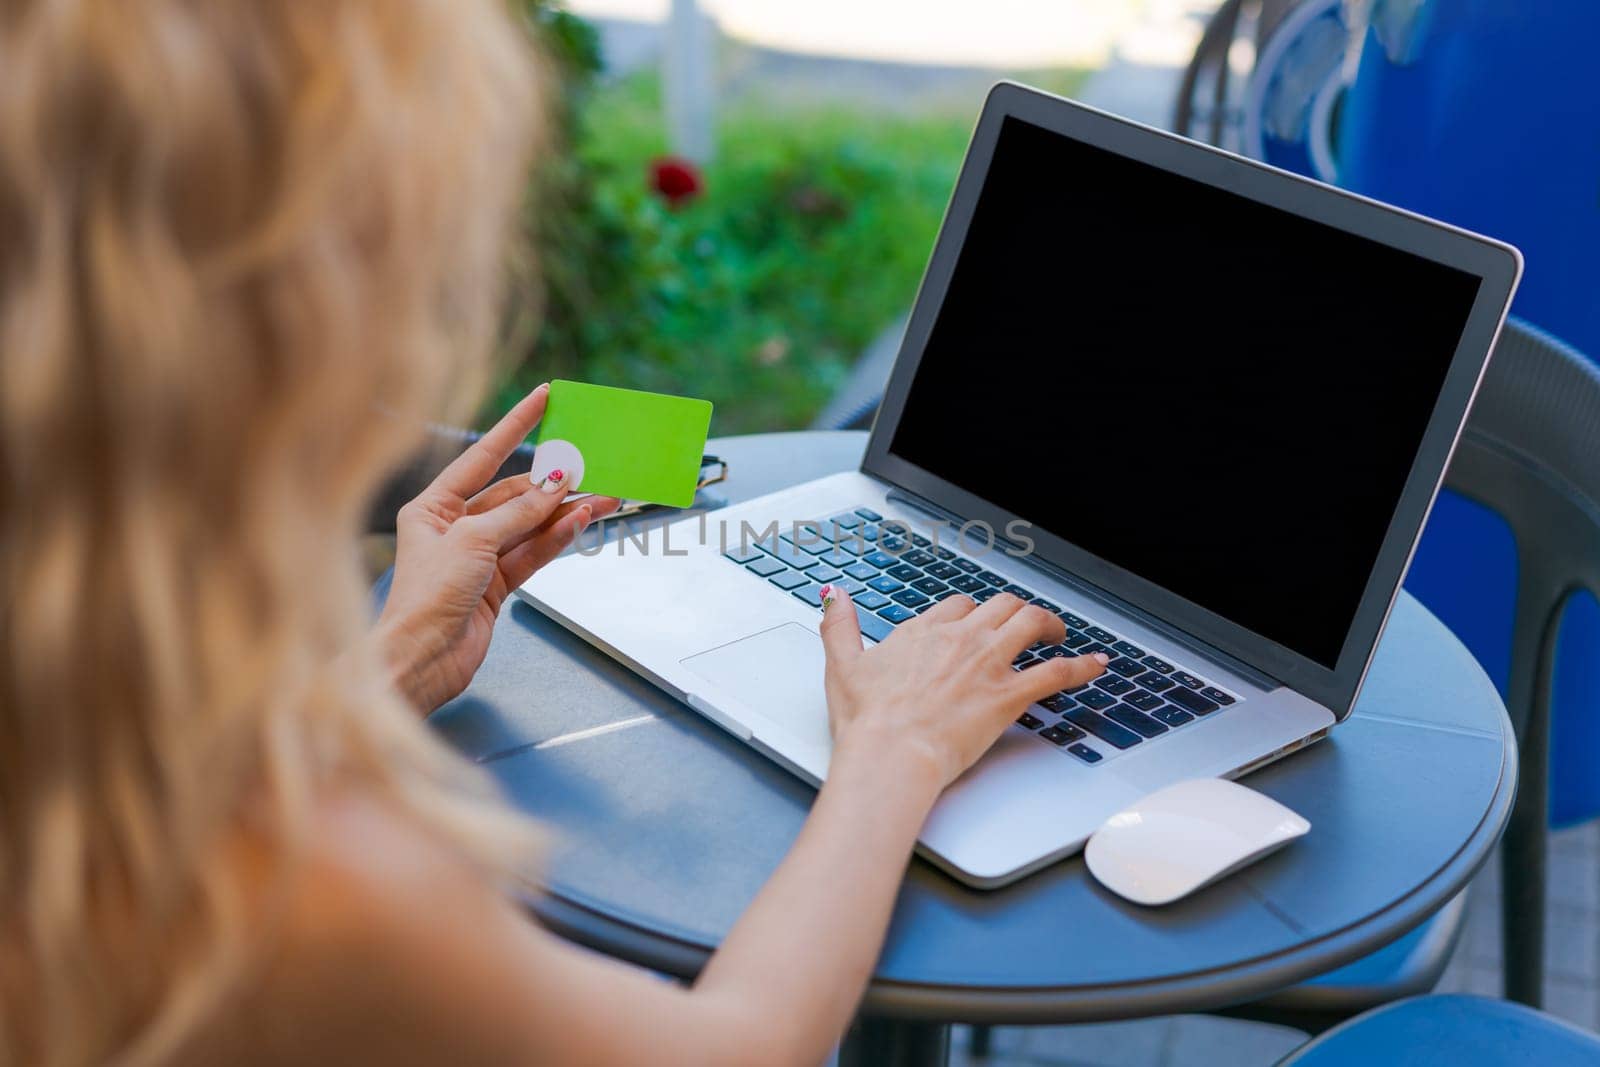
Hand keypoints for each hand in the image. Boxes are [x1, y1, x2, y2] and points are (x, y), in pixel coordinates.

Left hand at [375, 385, 619, 712]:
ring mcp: (477, 558)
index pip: (482, 457)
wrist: (422, 661)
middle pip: (513, 495)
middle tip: (590, 466)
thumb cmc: (426, 599)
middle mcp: (453, 528)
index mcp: (431, 507)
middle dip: (553, 483)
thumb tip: (556, 484)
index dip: (515, 426)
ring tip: (602, 497)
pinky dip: (557, 539)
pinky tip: (581, 522)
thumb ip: (519, 512)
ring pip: (530, 525)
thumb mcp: (474, 541)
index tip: (543, 399)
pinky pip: (533, 553)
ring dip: (564, 512)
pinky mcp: (496, 585)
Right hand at [816, 587, 1107, 788]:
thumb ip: (838, 625)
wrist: (890, 753)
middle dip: (1017, 611)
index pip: (958, 606)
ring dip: (1051, 625)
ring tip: (1061, 635)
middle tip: (1026, 626)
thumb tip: (833, 594)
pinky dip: (1081, 666)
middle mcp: (960, 639)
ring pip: (1031, 623)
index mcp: (923, 632)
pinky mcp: (1008, 695)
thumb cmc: (866, 720)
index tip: (975, 625)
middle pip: (1000, 606)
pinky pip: (1055, 672)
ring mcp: (987, 664)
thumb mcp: (842, 665)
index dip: (971, 614)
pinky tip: (1096, 665)